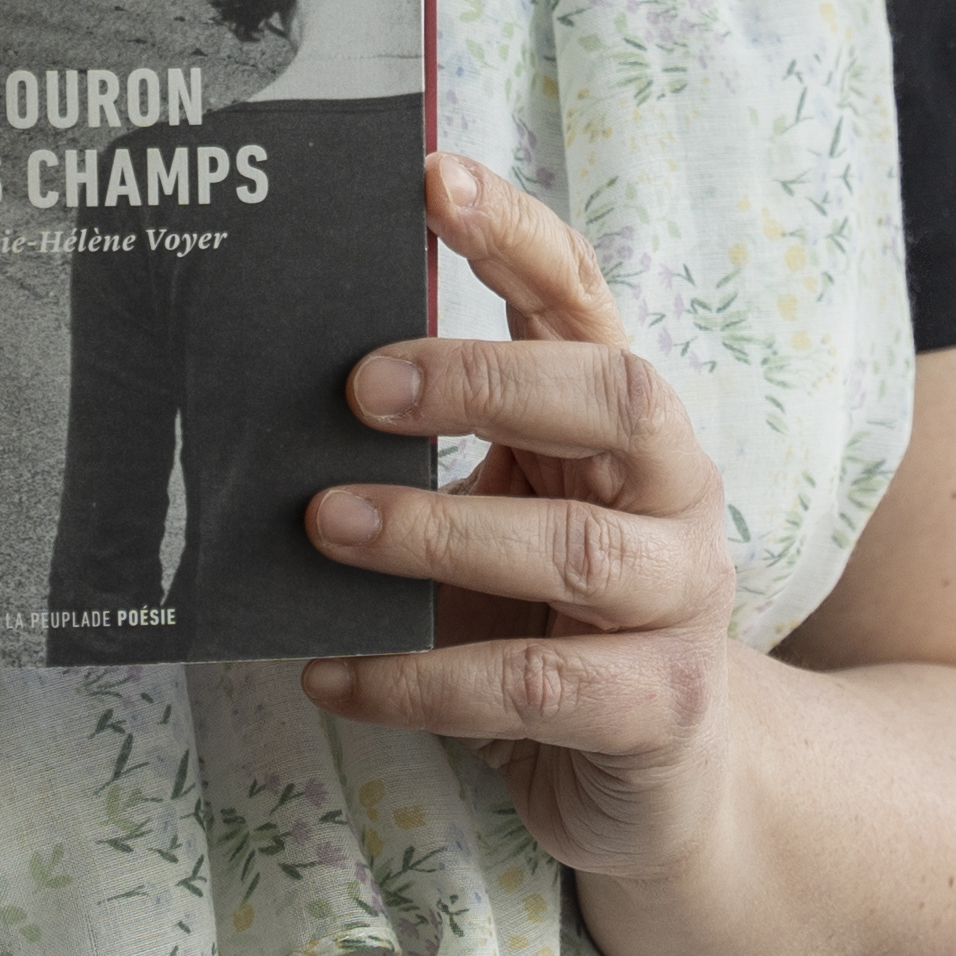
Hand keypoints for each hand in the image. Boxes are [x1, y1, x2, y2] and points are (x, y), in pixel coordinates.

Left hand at [297, 157, 750, 884]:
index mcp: (626, 423)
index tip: (431, 177)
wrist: (673, 779)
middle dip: (485, 379)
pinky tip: (332, 674)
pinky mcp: (658, 709)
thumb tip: (275, 393)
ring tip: (323, 524)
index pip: (583, 298)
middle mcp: (674, 492)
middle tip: (358, 384)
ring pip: (575, 547)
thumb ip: (439, 453)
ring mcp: (679, 600)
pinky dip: (422, 680)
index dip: (516, 233)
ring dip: (437, 529)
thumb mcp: (509, 516)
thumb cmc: (558, 620)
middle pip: (613, 396)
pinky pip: (536, 686)